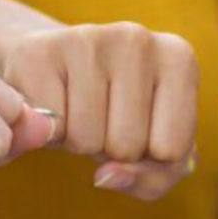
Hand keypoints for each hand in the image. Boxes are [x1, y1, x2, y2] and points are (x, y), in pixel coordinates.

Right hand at [1, 22, 198, 200]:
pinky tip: (50, 104)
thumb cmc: (114, 113)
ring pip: (87, 142)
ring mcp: (88, 39)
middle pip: (128, 147)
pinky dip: (45, 133)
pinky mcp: (38, 52)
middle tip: (100, 118)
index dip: (149, 155)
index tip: (138, 125)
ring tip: (76, 110)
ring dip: (77, 142)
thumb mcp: (153, 152)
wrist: (50, 70)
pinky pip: (48, 131)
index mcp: (178, 59)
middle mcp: (138, 39)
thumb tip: (105, 177)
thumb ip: (153, 179)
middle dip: (110, 149)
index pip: (173, 150)